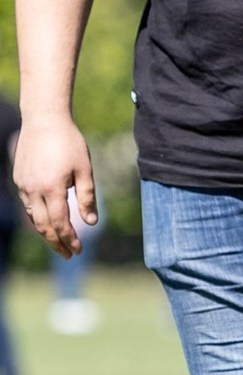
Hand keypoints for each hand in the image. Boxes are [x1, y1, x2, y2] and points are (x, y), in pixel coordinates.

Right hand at [13, 115, 97, 258]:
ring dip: (46, 231)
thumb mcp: (85, 170)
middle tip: (69, 255)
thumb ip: (87, 198)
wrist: (44, 120)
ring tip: (60, 241)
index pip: (60, 224)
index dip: (70, 240)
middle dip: (56, 243)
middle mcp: (33, 189)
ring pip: (32, 216)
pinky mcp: (19, 179)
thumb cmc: (69, 143)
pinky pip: (28, 204)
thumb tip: (92, 223)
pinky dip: (37, 216)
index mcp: (52, 189)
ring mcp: (23, 184)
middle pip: (43, 226)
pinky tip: (48, 220)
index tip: (79, 250)